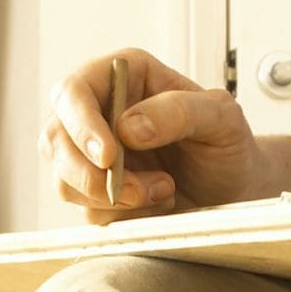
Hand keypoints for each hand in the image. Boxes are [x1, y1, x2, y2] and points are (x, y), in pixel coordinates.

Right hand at [42, 49, 268, 224]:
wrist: (235, 188)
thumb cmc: (228, 144)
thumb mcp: (221, 117)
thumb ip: (180, 111)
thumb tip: (129, 126)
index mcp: (123, 77)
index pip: (74, 91)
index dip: (81, 124)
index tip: (108, 157)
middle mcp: (99, 112)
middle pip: (55, 139)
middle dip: (91, 174)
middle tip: (139, 191)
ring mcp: (91, 155)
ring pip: (65, 180)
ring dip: (114, 198)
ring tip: (164, 190)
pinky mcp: (96, 192)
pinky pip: (88, 210)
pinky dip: (123, 215)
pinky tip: (157, 203)